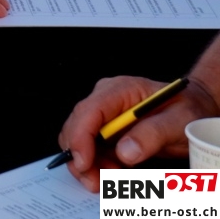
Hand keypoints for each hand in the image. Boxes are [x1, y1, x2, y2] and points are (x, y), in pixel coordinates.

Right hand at [57, 76, 218, 191]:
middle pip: (77, 127)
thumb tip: (124, 152)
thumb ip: (152, 134)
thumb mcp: (178, 121)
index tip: (84, 163)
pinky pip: (91, 149)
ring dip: (90, 164)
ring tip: (111, 179)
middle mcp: (105, 100)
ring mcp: (104, 115)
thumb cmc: (188, 111)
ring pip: (80, 141)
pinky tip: (114, 172)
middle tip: (96, 181)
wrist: (194, 112)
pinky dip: (97, 165)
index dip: (80, 138)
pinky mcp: (106, 130)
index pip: (89, 111)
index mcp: (120, 90)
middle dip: (82, 157)